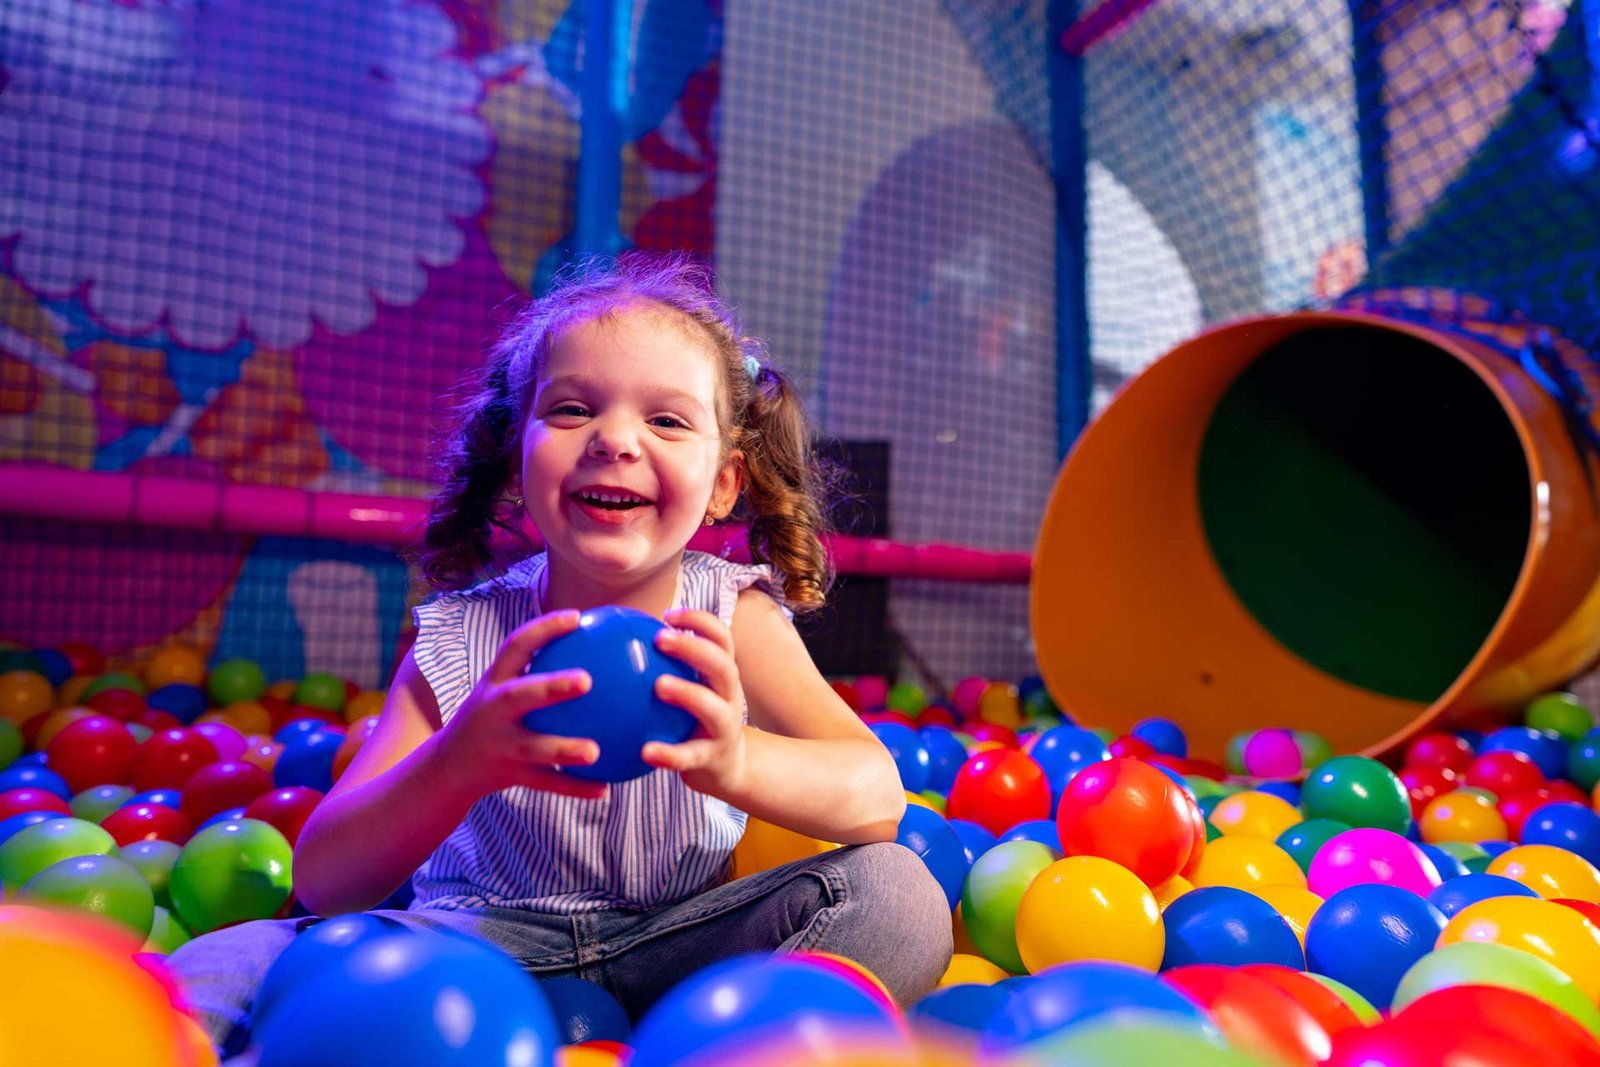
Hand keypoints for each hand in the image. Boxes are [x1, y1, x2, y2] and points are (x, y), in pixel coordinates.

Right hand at [434, 609, 608, 800]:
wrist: (447, 767)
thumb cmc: (491, 718)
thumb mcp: (501, 690)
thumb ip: (537, 670)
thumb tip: (597, 647)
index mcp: (494, 683)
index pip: (516, 646)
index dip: (544, 629)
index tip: (577, 616)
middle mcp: (493, 711)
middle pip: (520, 696)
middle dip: (551, 687)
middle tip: (587, 680)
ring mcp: (499, 745)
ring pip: (533, 747)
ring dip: (564, 749)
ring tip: (595, 752)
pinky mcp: (507, 775)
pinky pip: (545, 783)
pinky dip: (574, 787)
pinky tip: (605, 787)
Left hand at [642, 609, 747, 797]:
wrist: (726, 770)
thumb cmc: (694, 721)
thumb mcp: (690, 691)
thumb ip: (665, 667)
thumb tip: (615, 640)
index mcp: (722, 677)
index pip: (721, 640)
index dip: (700, 621)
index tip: (668, 615)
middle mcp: (730, 698)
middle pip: (722, 665)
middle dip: (694, 647)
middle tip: (659, 638)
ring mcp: (725, 729)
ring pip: (712, 707)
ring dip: (687, 692)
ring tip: (658, 686)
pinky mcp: (713, 759)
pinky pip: (690, 756)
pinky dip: (669, 753)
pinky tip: (645, 751)